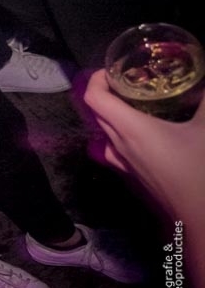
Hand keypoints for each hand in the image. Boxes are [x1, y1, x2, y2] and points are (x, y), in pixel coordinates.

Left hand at [82, 70, 204, 221]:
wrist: (200, 218)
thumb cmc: (200, 171)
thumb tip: (201, 84)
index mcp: (130, 129)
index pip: (93, 98)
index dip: (97, 78)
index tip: (113, 69)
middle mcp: (118, 146)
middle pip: (98, 113)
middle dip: (108, 93)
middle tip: (131, 81)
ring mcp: (123, 165)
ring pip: (106, 133)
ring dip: (114, 116)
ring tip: (138, 105)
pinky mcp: (133, 178)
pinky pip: (117, 151)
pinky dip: (123, 136)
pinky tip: (148, 134)